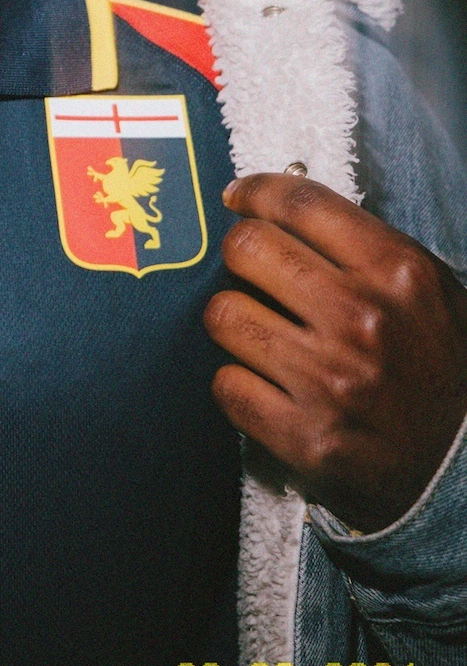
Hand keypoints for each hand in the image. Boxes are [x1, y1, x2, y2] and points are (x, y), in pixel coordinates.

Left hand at [203, 172, 466, 532]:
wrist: (462, 473)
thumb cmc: (439, 370)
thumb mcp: (430, 292)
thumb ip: (363, 245)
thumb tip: (280, 205)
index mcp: (399, 273)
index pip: (300, 203)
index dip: (255, 192)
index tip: (237, 198)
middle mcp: (363, 320)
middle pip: (246, 248)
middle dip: (238, 255)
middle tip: (250, 271)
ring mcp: (331, 381)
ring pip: (223, 314)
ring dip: (233, 320)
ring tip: (260, 332)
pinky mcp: (305, 437)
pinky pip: (225, 384)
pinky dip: (237, 383)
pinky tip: (266, 385)